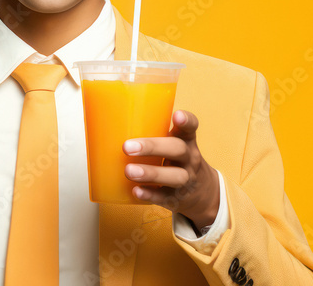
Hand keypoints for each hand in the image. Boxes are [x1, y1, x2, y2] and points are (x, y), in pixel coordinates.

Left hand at [123, 109, 219, 227]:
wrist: (202, 193)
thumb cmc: (177, 160)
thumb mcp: (174, 144)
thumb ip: (153, 133)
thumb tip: (110, 122)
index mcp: (186, 141)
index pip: (190, 128)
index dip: (186, 121)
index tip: (177, 115)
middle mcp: (189, 158)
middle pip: (177, 149)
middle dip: (153, 147)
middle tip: (128, 147)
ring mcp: (185, 179)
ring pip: (174, 175)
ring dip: (151, 173)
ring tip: (129, 171)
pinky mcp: (177, 198)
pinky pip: (165, 197)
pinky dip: (150, 194)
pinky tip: (136, 191)